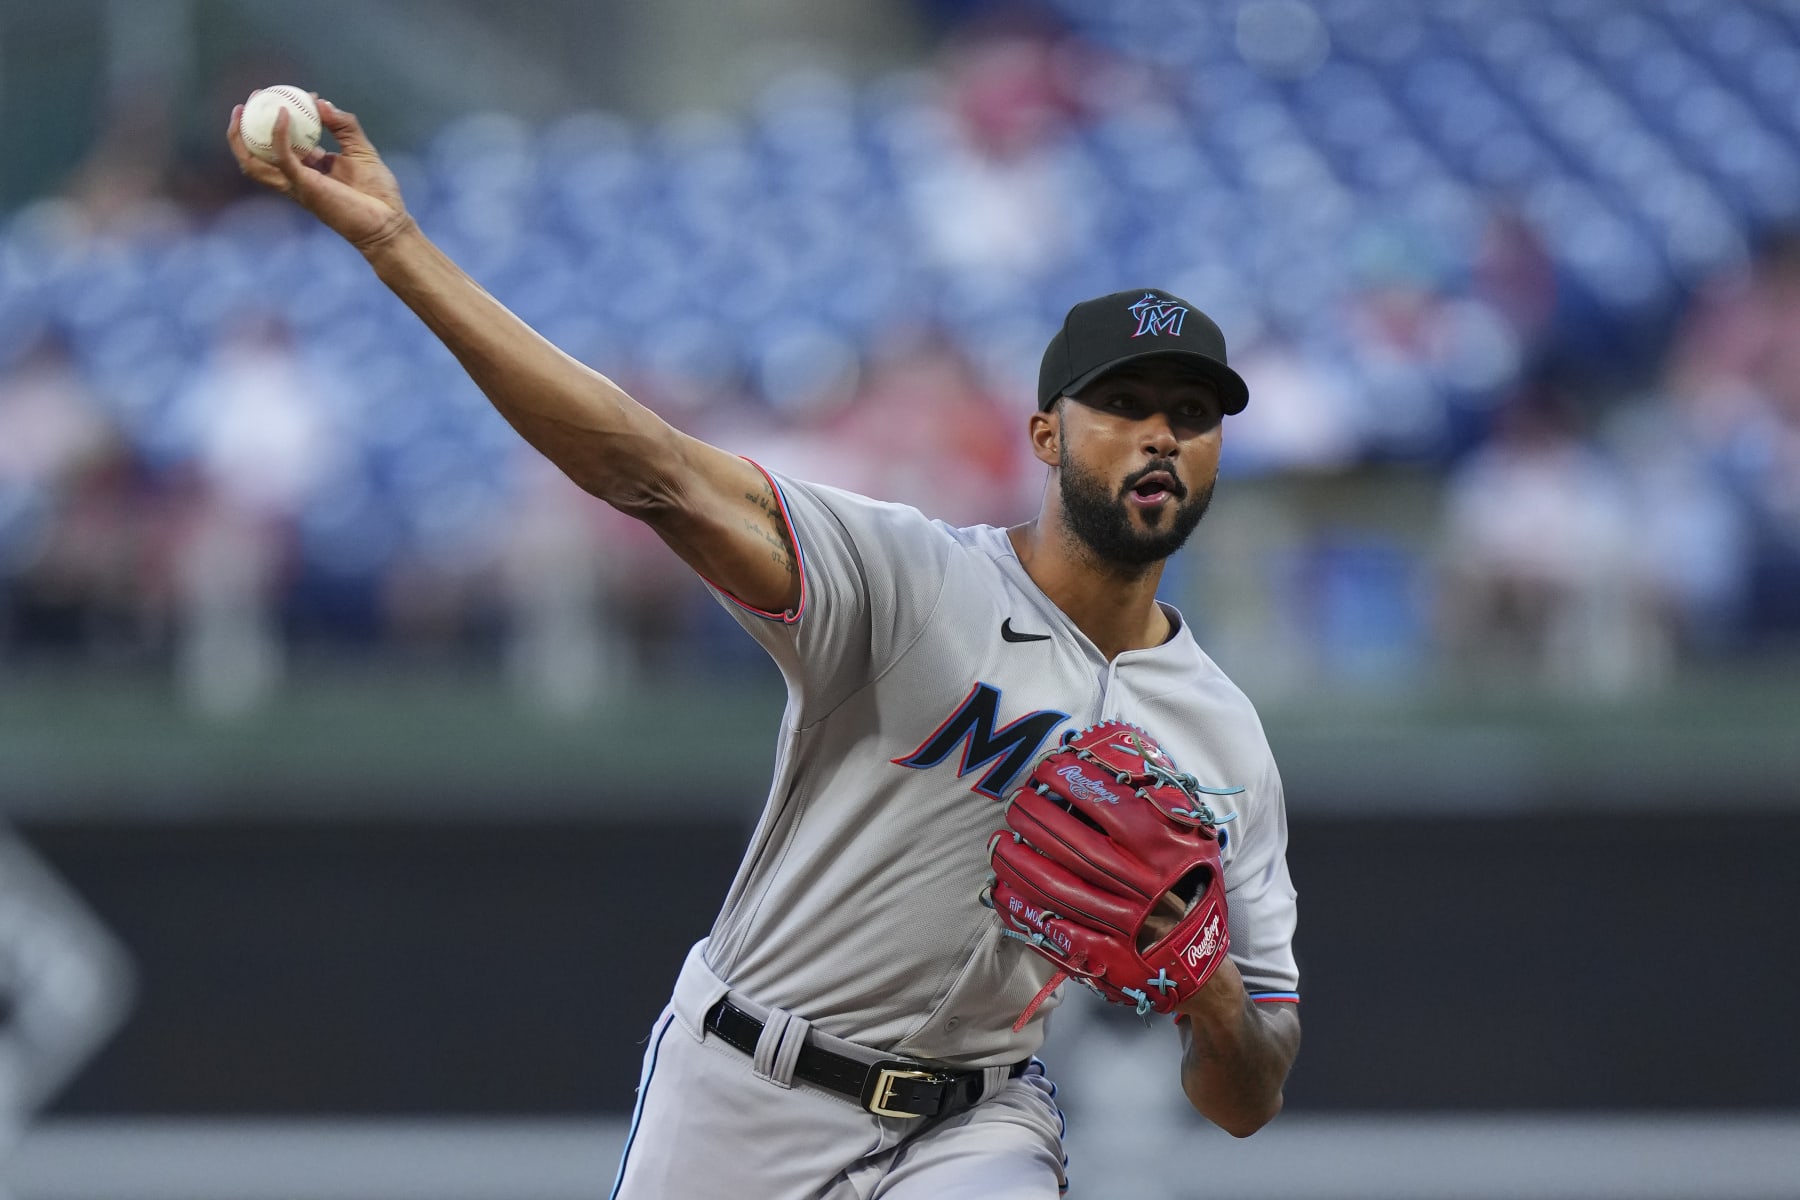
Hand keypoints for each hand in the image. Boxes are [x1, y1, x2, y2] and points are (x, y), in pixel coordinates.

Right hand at [227, 93, 410, 252]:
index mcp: (309, 168)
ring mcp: (297, 184)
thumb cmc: (378, 192)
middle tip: (254, 98)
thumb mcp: (361, 149)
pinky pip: (283, 158)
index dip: (282, 119)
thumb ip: (344, 125)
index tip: (295, 96)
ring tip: (243, 108)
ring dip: (242, 136)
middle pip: (257, 154)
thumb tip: (322, 103)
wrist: (387, 222)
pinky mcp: (304, 186)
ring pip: (254, 163)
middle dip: (246, 127)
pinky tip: (281, 114)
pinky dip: (278, 136)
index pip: (284, 143)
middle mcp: (297, 177)